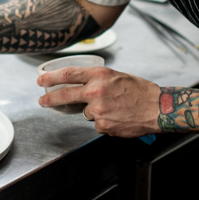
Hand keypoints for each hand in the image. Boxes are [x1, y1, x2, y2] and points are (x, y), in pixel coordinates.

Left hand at [37, 66, 160, 137]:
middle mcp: (96, 91)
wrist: (157, 108)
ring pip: (86, 112)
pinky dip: (104, 121)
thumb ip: (97, 80)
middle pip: (65, 95)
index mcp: (100, 75)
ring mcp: (98, 110)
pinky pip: (97, 124)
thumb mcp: (117, 76)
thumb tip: (82, 85)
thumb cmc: (140, 91)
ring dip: (95, 111)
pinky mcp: (102, 125)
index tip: (41, 80)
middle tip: (42, 101)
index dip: (51, 77)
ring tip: (114, 108)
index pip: (68, 74)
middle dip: (50, 99)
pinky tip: (117, 117)